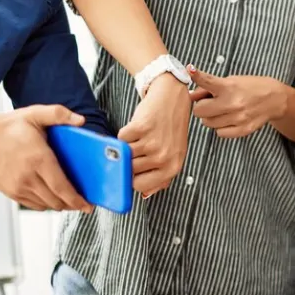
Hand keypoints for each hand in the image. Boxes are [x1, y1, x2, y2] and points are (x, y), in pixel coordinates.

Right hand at [0, 105, 93, 212]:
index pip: (62, 187)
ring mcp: (17, 186)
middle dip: (72, 204)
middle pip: (56, 200)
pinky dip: (44, 204)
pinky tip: (51, 197)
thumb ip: (59, 114)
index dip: (77, 199)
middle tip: (82, 202)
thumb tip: (80, 120)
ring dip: (59, 204)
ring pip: (45, 204)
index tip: (88, 205)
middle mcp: (27, 176)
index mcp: (38, 158)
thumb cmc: (8, 127)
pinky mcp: (9, 191)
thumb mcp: (34, 114)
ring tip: (69, 199)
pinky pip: (32, 204)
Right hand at [118, 76, 190, 198]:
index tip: (131, 171)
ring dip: (125, 146)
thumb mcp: (174, 155)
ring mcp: (152, 143)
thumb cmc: (171, 128)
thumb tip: (143, 195)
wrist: (172, 99)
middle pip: (128, 171)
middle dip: (127, 161)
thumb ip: (160, 177)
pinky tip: (138, 127)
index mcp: (172, 168)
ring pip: (123, 155)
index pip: (140, 186)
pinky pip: (120, 138)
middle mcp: (164, 157)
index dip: (132, 179)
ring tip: (139, 138)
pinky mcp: (141, 128)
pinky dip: (125, 133)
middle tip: (137, 149)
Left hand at [189, 67, 287, 138]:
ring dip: (212, 117)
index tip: (191, 70)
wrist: (275, 99)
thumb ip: (209, 88)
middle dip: (202, 106)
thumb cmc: (251, 87)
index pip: (207, 81)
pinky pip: (220, 133)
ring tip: (223, 110)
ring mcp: (238, 118)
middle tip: (212, 103)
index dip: (196, 75)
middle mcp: (233, 103)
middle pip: (199, 111)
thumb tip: (191, 95)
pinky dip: (221, 127)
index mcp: (229, 87)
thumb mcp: (231, 81)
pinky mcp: (243, 130)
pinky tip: (229, 119)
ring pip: (207, 123)